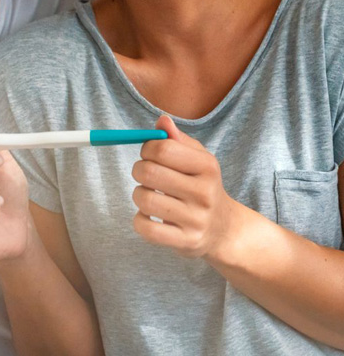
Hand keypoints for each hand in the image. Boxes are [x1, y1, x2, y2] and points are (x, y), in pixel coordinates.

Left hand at [132, 115, 236, 259]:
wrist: (224, 228)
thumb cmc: (202, 185)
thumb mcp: (197, 158)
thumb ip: (177, 139)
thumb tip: (162, 120)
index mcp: (207, 166)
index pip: (163, 149)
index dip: (147, 148)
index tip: (149, 153)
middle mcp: (204, 192)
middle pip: (150, 173)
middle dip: (138, 170)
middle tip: (144, 173)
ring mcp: (196, 219)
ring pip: (145, 200)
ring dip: (138, 195)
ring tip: (148, 194)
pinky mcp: (186, 242)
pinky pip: (147, 229)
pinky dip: (139, 220)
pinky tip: (148, 215)